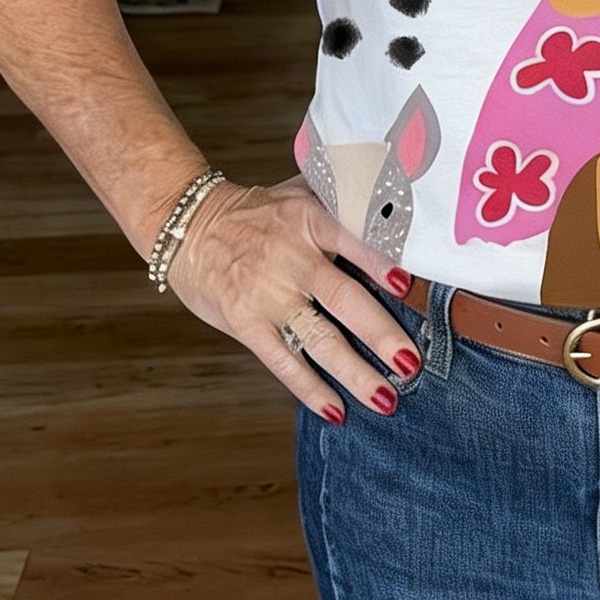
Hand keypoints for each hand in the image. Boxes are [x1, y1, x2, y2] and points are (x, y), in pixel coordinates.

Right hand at [166, 176, 419, 425]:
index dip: (379, 262)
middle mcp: (292, 258)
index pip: (351, 239)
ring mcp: (268, 295)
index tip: (407, 285)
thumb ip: (342, 197)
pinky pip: (283, 361)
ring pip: (317, 338)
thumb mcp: (299, 190)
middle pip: (342, 299)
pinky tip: (336, 409)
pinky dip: (310, 388)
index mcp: (309, 219)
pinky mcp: (247, 323)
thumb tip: (397, 205)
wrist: (190, 228)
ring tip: (385, 398)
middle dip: (379, 334)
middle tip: (410, 362)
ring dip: (353, 372)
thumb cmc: (257, 212)